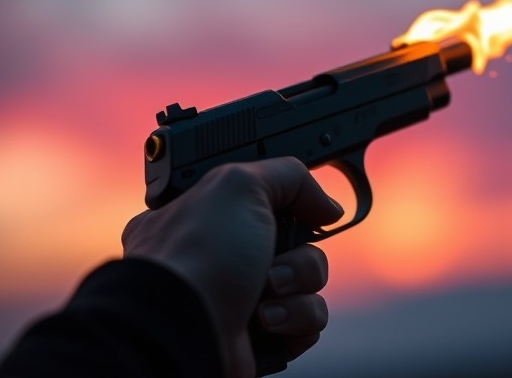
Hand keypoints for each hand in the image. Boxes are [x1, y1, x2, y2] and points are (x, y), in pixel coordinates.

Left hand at [121, 157, 342, 376]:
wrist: (183, 332)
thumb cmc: (197, 258)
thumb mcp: (240, 185)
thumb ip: (290, 177)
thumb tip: (328, 207)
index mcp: (208, 216)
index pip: (268, 201)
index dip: (292, 206)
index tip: (304, 211)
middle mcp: (224, 257)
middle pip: (298, 242)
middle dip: (299, 251)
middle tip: (271, 260)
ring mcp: (243, 297)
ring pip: (309, 282)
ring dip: (298, 285)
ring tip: (266, 293)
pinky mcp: (263, 334)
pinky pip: (307, 319)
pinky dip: (297, 318)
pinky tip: (269, 321)